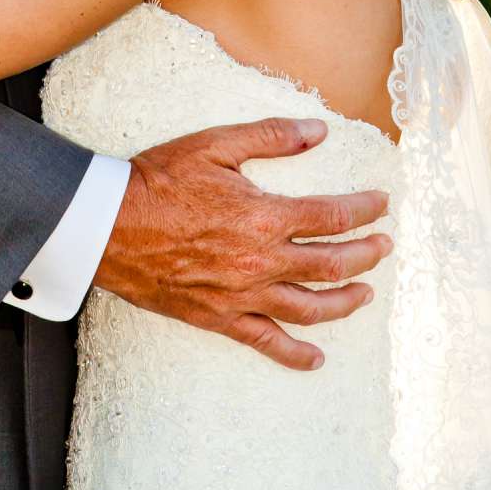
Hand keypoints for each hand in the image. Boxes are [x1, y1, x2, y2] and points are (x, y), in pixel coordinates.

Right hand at [95, 114, 391, 371]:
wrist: (106, 225)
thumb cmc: (158, 180)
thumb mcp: (214, 145)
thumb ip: (271, 136)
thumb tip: (319, 131)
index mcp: (264, 215)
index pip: (332, 216)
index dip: (363, 210)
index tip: (381, 205)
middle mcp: (260, 261)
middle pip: (331, 264)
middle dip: (366, 255)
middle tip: (384, 247)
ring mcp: (241, 295)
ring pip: (309, 307)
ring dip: (344, 302)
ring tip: (364, 294)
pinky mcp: (218, 317)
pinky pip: (265, 341)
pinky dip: (294, 354)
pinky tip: (316, 358)